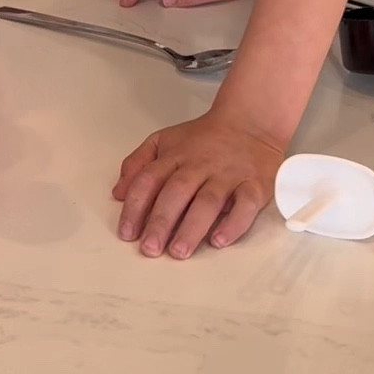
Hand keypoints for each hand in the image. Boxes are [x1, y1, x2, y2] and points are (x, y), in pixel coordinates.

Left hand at [113, 112, 283, 256]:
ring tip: (178, 252)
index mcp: (175, 156)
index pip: (150, 179)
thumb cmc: (203, 138)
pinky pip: (245, 205)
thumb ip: (139, 163)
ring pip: (208, 201)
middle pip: (177, 192)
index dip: (136, 206)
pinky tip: (218, 241)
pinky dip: (233, 224)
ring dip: (192, 227)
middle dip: (161, 221)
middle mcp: (200, 165)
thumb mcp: (165, 140)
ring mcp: (228, 175)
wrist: (251, 122)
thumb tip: (118, 194)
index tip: (127, 233)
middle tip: (150, 248)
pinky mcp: (254, 185)